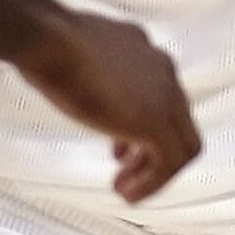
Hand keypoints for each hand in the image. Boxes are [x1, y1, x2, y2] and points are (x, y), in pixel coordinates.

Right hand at [18, 5, 201, 201]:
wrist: (52, 41)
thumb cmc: (55, 43)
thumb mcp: (85, 54)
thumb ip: (100, 69)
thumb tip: (91, 85)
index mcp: (146, 52)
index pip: (162, 96)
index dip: (143, 128)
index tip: (120, 150)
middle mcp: (163, 69)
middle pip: (178, 121)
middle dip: (152, 153)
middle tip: (125, 174)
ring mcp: (164, 93)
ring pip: (182, 143)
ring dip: (154, 172)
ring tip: (125, 188)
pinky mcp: (155, 119)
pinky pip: (170, 162)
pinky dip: (153, 183)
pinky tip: (129, 194)